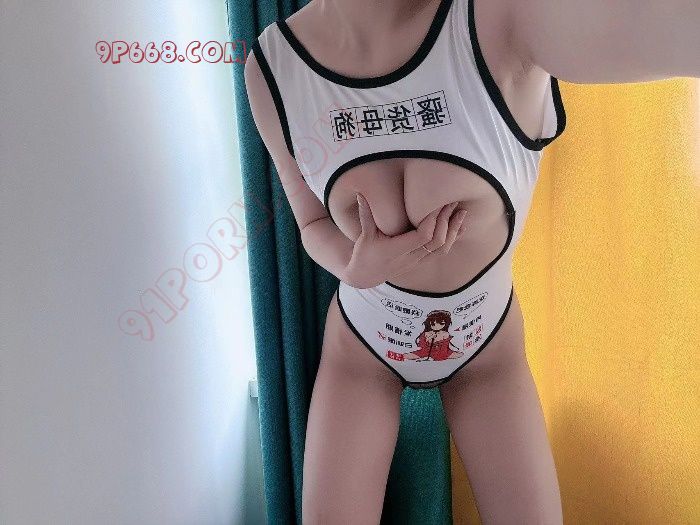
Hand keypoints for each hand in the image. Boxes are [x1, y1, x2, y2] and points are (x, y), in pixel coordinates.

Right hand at [342, 194, 468, 288]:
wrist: (366, 275)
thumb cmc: (364, 254)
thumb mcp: (364, 235)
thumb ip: (366, 214)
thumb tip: (360, 193)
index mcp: (397, 250)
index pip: (422, 236)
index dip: (432, 220)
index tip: (437, 203)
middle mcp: (410, 258)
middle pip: (436, 242)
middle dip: (446, 221)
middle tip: (452, 202)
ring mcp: (417, 261)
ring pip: (443, 248)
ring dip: (454, 230)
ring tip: (461, 212)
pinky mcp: (421, 262)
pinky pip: (441, 252)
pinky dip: (453, 239)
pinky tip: (461, 226)